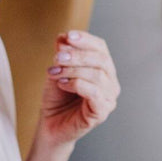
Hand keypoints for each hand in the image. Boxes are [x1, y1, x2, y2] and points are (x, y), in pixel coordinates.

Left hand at [37, 30, 119, 145]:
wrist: (50, 124)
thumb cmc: (57, 98)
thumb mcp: (57, 69)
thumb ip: (62, 53)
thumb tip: (63, 37)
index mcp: (103, 69)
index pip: (101, 48)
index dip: (86, 40)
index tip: (68, 36)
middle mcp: (111, 83)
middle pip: (101, 60)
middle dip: (77, 55)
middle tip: (57, 57)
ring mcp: (109, 98)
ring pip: (97, 75)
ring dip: (73, 70)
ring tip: (55, 72)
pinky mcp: (102, 112)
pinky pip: (94, 92)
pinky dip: (76, 84)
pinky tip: (62, 84)